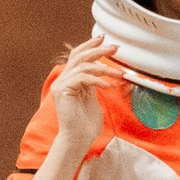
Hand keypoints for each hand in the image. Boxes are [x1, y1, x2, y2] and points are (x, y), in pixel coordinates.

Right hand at [33, 35, 120, 179]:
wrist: (78, 140)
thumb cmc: (87, 124)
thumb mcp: (92, 97)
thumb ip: (94, 82)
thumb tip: (104, 68)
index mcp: (70, 80)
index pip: (78, 56)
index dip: (90, 46)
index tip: (104, 40)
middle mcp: (63, 80)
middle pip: (79, 56)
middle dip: (98, 50)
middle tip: (114, 48)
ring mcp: (60, 85)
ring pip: (82, 66)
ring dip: (103, 68)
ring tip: (118, 74)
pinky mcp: (62, 91)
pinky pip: (82, 78)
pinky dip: (97, 79)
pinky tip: (108, 85)